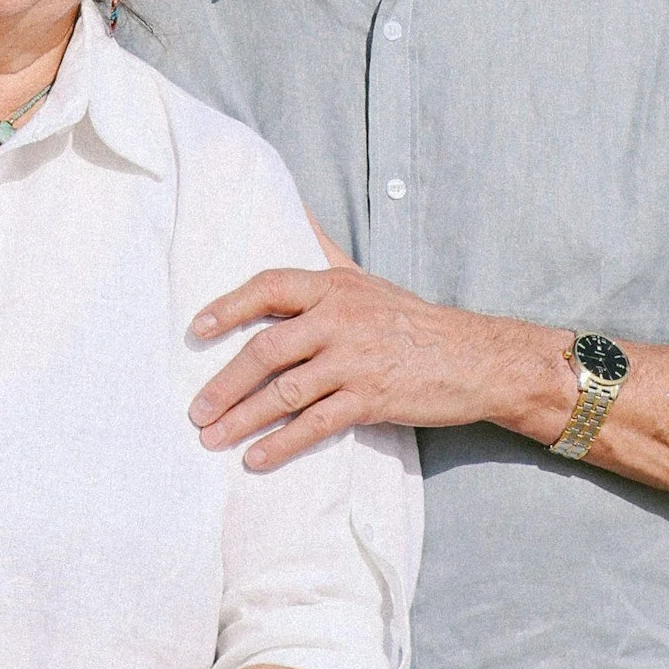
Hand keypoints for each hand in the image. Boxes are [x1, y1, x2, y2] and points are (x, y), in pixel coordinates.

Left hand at [189, 268, 574, 470]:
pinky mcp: (371, 399)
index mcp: (334, 287)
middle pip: (267, 349)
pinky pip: (317, 425)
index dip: (228, 307)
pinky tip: (256, 459)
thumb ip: (323, 249)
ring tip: (211, 438)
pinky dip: (282, 444)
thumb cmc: (410, 320)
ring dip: (243, 419)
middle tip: (195, 409)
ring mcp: (355, 362)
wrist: (473, 357)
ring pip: (286, 392)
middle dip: (225, 383)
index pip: (269, 287)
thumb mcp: (365, 277)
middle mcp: (340, 320)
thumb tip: (294, 208)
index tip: (197, 330)